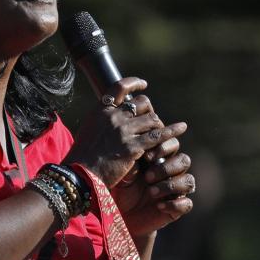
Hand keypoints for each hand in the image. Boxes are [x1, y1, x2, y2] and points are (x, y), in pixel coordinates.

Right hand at [64, 77, 183, 187]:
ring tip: (161, 132)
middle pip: (142, 103)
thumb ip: (102, 122)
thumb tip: (113, 117)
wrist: (79, 176)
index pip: (119, 87)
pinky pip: (158, 136)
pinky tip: (181, 128)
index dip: (134, 83)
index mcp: (100, 110)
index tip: (144, 85)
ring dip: (158, 125)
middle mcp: (113, 116)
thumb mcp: (88, 131)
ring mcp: (124, 131)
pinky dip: (171, 131)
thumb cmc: (81, 159)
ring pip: (152, 119)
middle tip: (152, 121)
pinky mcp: (133, 148)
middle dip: (149, 111)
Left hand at [112, 151, 194, 236]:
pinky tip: (159, 206)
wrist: (118, 215)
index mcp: (160, 158)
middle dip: (166, 168)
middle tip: (147, 177)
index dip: (164, 148)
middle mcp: (172, 173)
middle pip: (184, 161)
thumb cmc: (120, 188)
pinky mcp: (177, 209)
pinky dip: (174, 204)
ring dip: (170, 185)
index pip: (173, 144)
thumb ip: (133, 157)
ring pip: (189, 181)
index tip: (147, 157)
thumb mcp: (123, 171)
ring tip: (151, 192)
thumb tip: (142, 146)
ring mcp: (176, 191)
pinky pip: (187, 204)